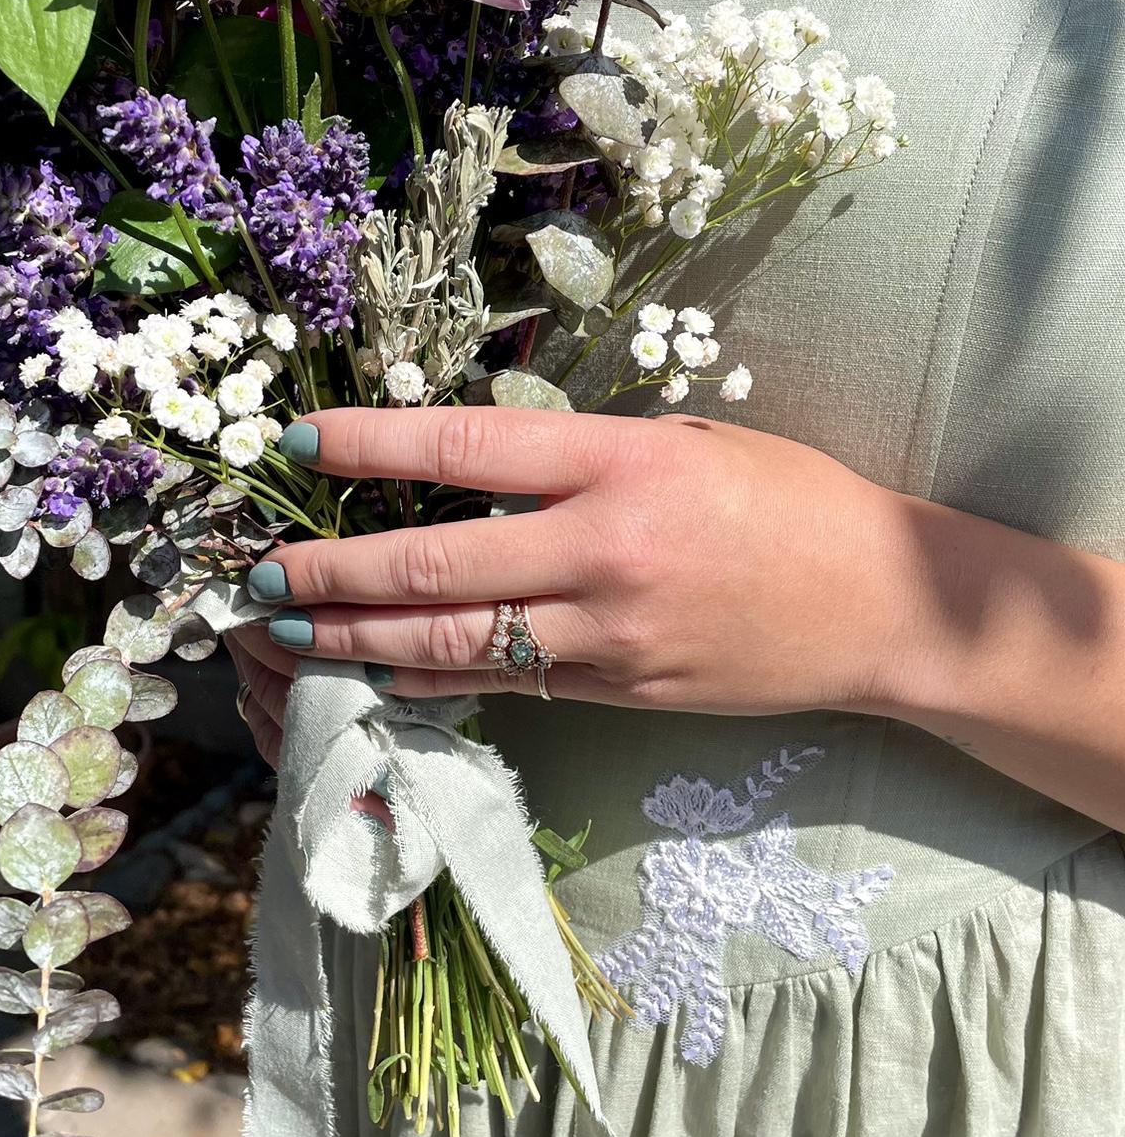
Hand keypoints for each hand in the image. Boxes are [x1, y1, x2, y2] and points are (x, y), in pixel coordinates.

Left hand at [228, 405, 917, 745]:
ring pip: (449, 644)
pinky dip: (424, 682)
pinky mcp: (614, 694)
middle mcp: (601, 552)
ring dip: (352, 641)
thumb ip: (579, 455)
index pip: (462, 446)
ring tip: (282, 633)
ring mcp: (606, 637)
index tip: (295, 442)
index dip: (364, 443)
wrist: (884, 608)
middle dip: (326, 572)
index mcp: (620, 464)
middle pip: (430, 566)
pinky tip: (371, 677)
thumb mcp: (685, 442)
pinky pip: (499, 686)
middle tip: (252, 575)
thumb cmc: (789, 502)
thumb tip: (472, 462)